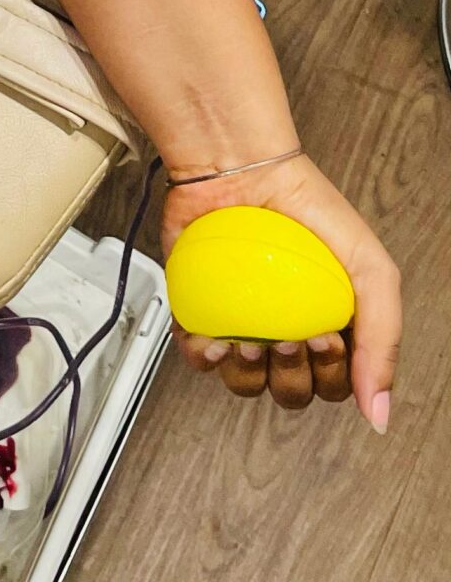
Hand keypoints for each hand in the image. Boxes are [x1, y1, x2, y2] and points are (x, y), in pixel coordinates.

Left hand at [165, 150, 399, 430]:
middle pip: (291, 392)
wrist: (243, 167)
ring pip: (246, 384)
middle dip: (293, 375)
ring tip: (252, 338)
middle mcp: (285, 329)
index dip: (332, 376)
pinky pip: (199, 358)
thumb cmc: (308, 208)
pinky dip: (206, 358)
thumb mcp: (370, 267)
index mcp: (329, 326)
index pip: (334, 386)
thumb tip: (380, 414)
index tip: (326, 336)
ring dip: (250, 374)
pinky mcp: (201, 310)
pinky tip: (216, 340)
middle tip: (291, 335)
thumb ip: (382, 339)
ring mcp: (241, 322)